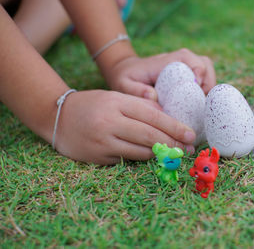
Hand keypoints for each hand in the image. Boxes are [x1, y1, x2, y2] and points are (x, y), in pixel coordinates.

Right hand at [54, 90, 195, 164]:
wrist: (58, 117)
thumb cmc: (94, 105)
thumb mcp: (117, 98)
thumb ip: (142, 107)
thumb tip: (170, 121)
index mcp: (117, 103)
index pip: (152, 116)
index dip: (174, 127)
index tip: (190, 135)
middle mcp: (110, 122)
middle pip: (149, 136)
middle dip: (172, 144)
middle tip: (188, 149)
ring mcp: (102, 141)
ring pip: (140, 151)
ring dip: (160, 154)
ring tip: (175, 154)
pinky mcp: (97, 157)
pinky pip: (126, 160)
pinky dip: (142, 158)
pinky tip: (153, 158)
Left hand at [104, 48, 216, 100]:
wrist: (126, 71)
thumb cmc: (126, 78)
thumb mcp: (124, 85)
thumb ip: (136, 91)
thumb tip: (153, 96)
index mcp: (167, 61)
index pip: (190, 60)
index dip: (199, 74)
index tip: (197, 90)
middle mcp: (179, 60)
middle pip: (205, 63)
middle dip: (209, 81)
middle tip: (203, 101)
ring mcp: (185, 66)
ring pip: (207, 70)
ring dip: (210, 86)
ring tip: (203, 104)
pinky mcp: (188, 74)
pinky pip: (204, 78)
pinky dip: (206, 89)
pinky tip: (199, 105)